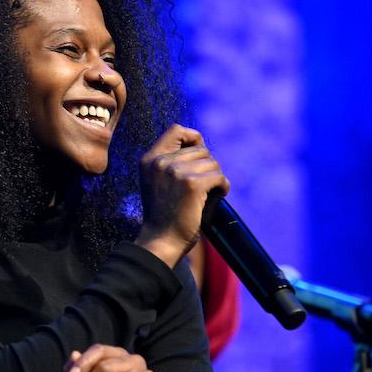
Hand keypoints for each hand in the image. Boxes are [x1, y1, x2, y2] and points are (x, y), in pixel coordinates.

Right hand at [135, 124, 228, 267]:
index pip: (176, 130)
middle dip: (207, 166)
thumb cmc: (164, 216)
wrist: (161, 241)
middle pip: (200, 149)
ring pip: (212, 163)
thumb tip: (202, 146)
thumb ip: (171, 163)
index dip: (193, 138)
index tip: (200, 154)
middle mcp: (160, 162)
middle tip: (205, 185)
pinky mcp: (191, 184)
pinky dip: (223, 186)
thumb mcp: (158, 182)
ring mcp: (175, 171)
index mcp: (149, 159)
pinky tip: (218, 195)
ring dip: (216, 178)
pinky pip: (218, 177)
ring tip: (209, 193)